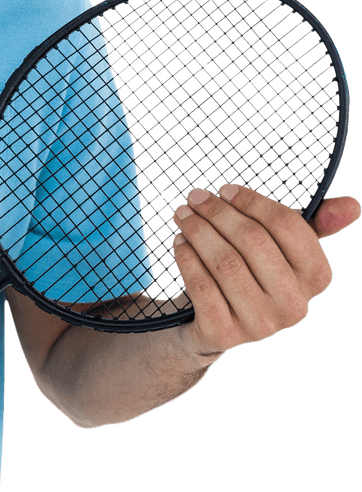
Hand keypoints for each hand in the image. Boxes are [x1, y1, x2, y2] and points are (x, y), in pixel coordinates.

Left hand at [171, 184, 359, 361]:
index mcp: (316, 278)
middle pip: (253, 241)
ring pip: (225, 262)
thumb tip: (352, 204)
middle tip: (194, 197)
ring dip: (198, 231)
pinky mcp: (225, 334)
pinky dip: (186, 257)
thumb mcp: (283, 249)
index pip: (290, 227)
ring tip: (183, 215)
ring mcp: (261, 324)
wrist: (219, 323)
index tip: (225, 189)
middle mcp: (294, 306)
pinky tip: (180, 242)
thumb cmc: (254, 272)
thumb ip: (312, 225)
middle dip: (218, 212)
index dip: (253, 202)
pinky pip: (201, 285)